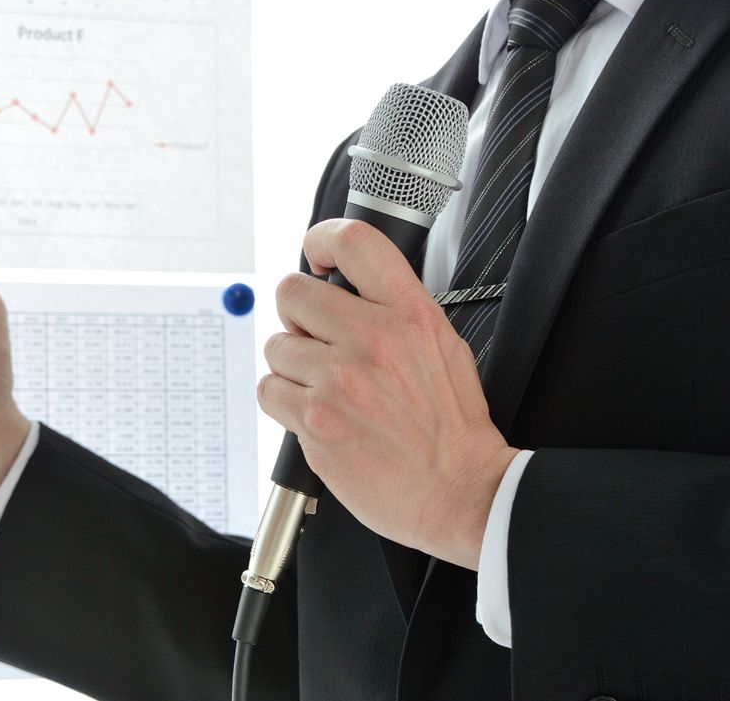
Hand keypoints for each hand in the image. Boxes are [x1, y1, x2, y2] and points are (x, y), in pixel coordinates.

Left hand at [257, 219, 518, 569]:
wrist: (459, 490)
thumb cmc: (452, 427)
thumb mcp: (443, 347)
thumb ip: (396, 311)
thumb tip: (348, 289)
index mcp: (410, 314)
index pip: (354, 242)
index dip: (322, 240)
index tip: (315, 255)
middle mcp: (373, 338)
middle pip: (292, 292)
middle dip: (298, 316)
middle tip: (318, 341)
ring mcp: (340, 379)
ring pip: (277, 346)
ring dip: (293, 366)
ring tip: (326, 390)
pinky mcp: (315, 419)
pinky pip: (269, 390)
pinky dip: (283, 402)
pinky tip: (314, 414)